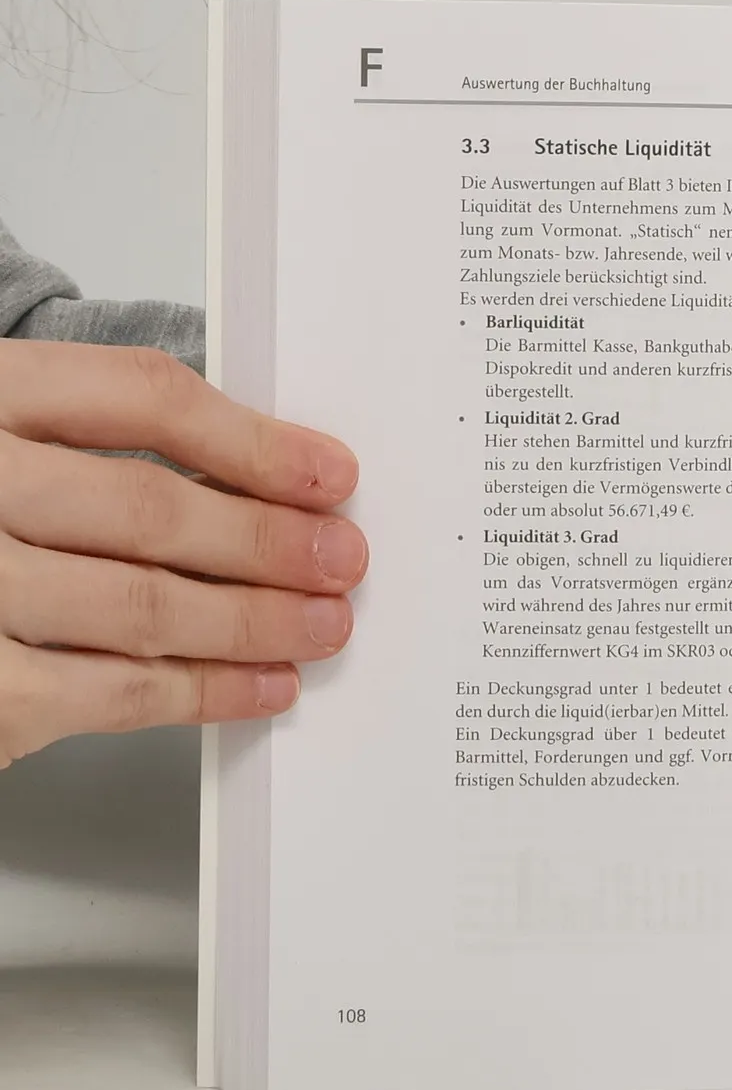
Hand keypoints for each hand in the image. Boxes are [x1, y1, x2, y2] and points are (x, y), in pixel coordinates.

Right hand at [0, 342, 366, 766]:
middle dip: (267, 541)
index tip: (330, 474)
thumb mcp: (18, 442)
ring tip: (322, 626)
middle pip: (149, 508)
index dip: (252, 440)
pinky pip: (113, 691)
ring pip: (142, 604)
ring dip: (254, 621)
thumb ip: (109, 449)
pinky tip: (261, 684)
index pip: (141, 398)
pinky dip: (205, 690)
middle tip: (341, 559)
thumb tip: (269, 490)